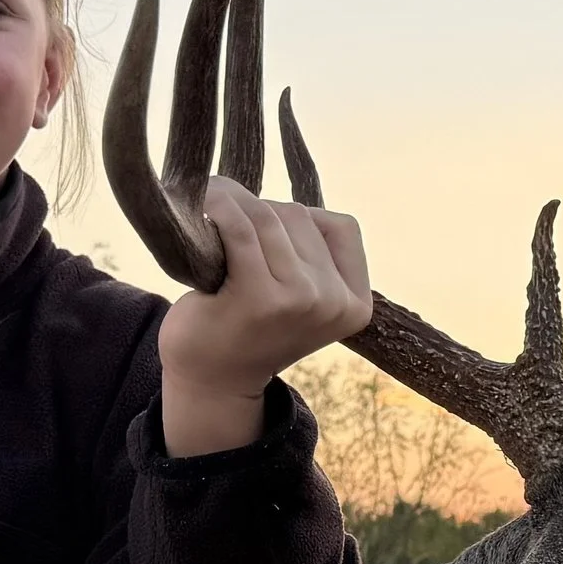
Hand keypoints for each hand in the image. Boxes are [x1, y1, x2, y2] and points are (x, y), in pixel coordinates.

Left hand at [157, 176, 371, 455]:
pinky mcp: (259, 297)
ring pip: (270, 218)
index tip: (271, 239)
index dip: (302, 221)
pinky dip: (221, 207)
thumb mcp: (304, 297)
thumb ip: (311, 254)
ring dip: (236, 206)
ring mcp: (300, 301)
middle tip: (234, 236)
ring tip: (213, 214)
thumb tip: (272, 183)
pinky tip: (206, 205)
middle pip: (301, 218)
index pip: (341, 228)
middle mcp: (334, 304)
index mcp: (356, 304)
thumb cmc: (251, 328)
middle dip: (263, 215)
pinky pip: (241, 228)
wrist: (212, 380)